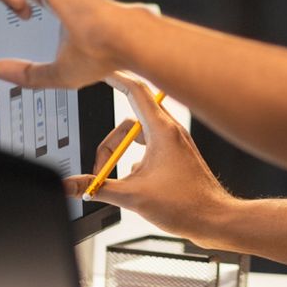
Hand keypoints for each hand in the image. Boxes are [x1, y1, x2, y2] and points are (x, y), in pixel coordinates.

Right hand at [67, 77, 233, 246]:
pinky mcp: (177, 156)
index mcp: (162, 131)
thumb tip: (71, 186)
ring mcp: (174, 144)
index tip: (101, 66)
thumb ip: (97, 188)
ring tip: (122, 179)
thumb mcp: (132, 197)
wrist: (215, 220)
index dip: (115, 77)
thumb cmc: (187, 205)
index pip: (135, 91)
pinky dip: (135, 161)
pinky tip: (137, 182)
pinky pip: (148, 149)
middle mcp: (170, 132)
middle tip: (101, 169)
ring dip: (123, 154)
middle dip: (110, 145)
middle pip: (128, 123)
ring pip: (138, 137)